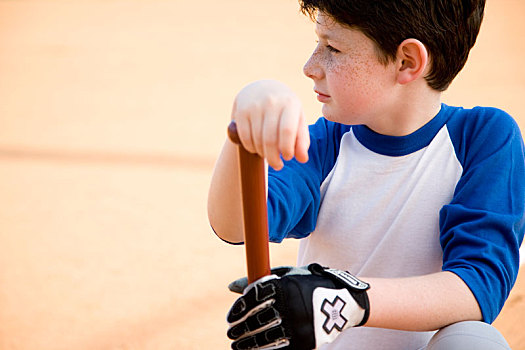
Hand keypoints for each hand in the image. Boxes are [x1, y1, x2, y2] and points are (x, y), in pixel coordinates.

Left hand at [227, 263, 369, 349]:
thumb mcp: (287, 276)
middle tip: (231, 331)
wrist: (342, 303)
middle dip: (240, 328)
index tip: (232, 317)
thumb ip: (260, 281)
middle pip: (257, 320)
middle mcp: (291, 305)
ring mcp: (299, 325)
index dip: (240, 310)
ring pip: (265, 337)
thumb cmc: (307, 285)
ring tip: (237, 344)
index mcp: (285, 286)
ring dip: (247, 343)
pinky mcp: (305, 341)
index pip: (254, 299)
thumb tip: (231, 287)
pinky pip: (279, 349)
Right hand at [231, 80, 309, 169]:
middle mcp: (271, 102)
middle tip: (278, 165)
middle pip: (270, 139)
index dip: (287, 149)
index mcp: (290, 103)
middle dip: (273, 158)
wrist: (260, 89)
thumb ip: (302, 140)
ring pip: (257, 140)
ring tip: (268, 155)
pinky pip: (245, 137)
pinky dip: (251, 148)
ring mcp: (254, 106)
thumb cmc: (284, 110)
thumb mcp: (297, 120)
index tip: (288, 158)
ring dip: (262, 153)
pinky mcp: (241, 111)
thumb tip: (302, 159)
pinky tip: (257, 148)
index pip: (287, 131)